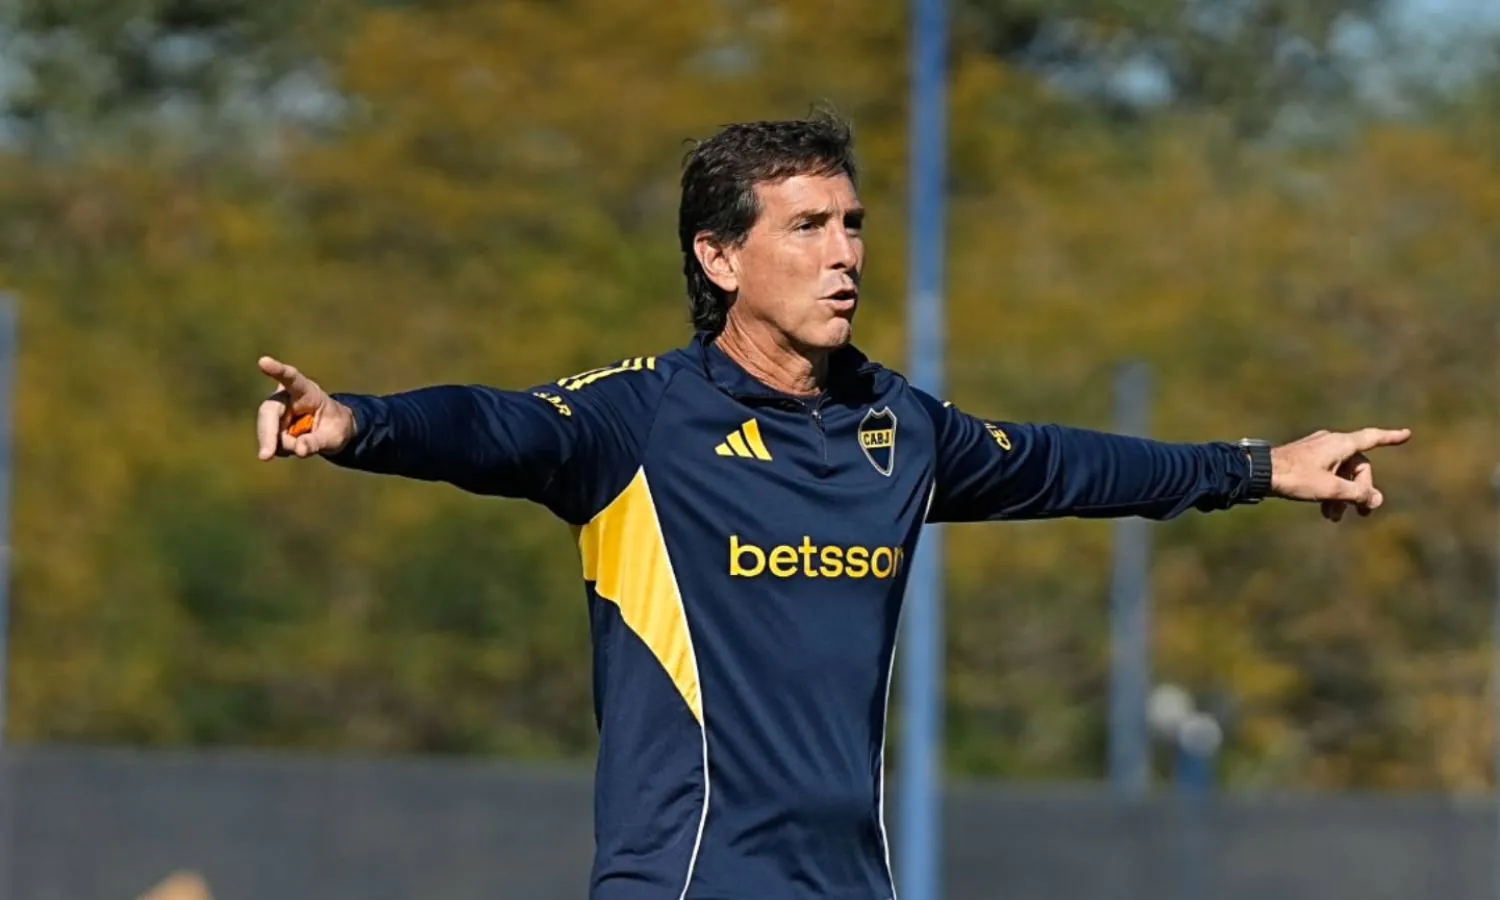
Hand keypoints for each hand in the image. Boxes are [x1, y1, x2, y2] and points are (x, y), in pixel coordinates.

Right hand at [255, 356, 355, 459]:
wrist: (331, 430)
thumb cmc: (336, 426)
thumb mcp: (334, 436)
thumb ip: (317, 442)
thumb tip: (299, 450)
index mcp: (307, 391)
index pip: (292, 378)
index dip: (278, 370)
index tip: (263, 361)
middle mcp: (286, 397)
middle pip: (270, 412)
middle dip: (267, 435)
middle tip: (266, 456)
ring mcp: (276, 411)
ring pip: (269, 432)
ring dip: (284, 446)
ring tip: (305, 444)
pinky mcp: (270, 425)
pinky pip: (271, 442)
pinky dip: (282, 449)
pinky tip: (295, 444)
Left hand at [1269, 427, 1411, 521]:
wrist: (1260, 473)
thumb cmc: (1295, 478)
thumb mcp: (1330, 489)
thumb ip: (1357, 494)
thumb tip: (1376, 500)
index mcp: (1340, 444)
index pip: (1372, 438)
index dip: (1390, 438)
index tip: (1406, 434)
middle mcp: (1331, 442)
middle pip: (1358, 467)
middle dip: (1359, 490)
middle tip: (1361, 513)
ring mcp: (1318, 450)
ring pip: (1341, 474)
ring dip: (1342, 495)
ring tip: (1334, 517)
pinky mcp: (1306, 459)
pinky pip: (1327, 474)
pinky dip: (1330, 491)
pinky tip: (1326, 510)